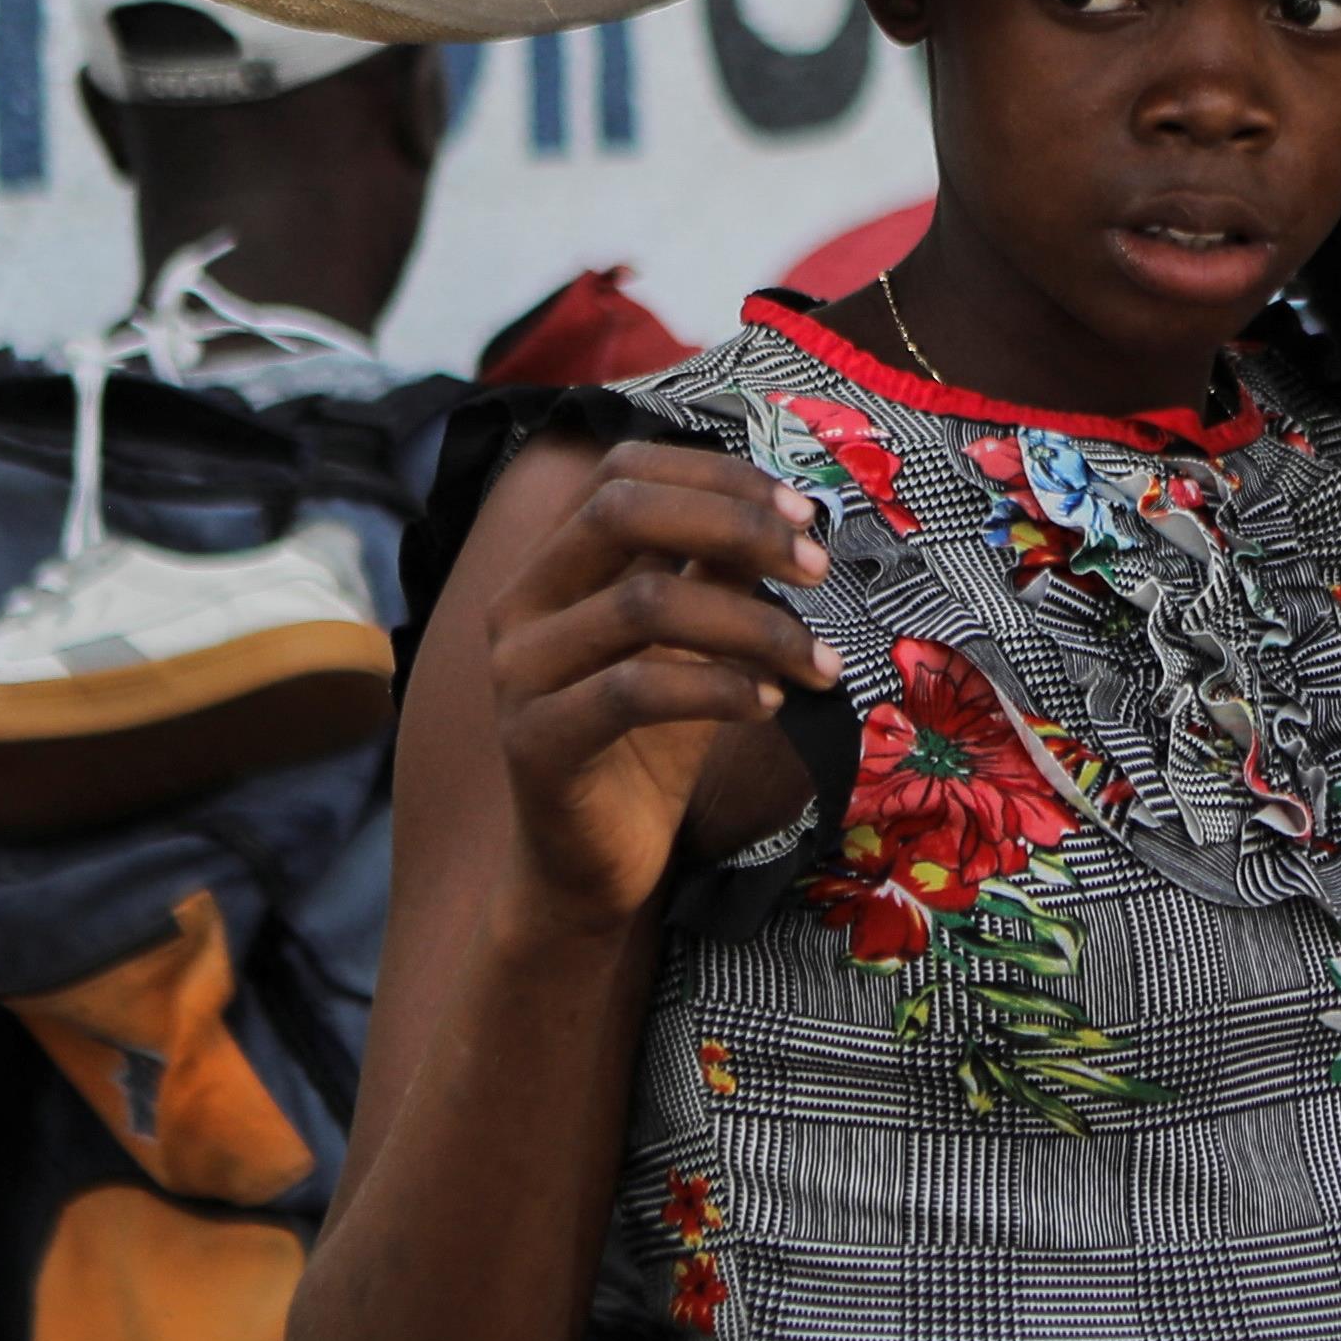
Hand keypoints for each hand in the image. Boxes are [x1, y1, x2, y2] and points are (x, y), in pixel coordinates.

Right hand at [479, 443, 834, 911]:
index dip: (717, 476)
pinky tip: (770, 705)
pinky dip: (717, 688)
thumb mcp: (693, 645)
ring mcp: (519, 672)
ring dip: (756, 625)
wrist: (591, 868)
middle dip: (736, 525)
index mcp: (552, 565)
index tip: (804, 513)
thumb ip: (716, 574)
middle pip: (621, 511)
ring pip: (644, 602)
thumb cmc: (647, 748)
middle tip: (817, 568)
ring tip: (820, 665)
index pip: (623, 472)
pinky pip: (634, 690)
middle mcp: (520, 604)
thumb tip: (785, 511)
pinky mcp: (535, 741)